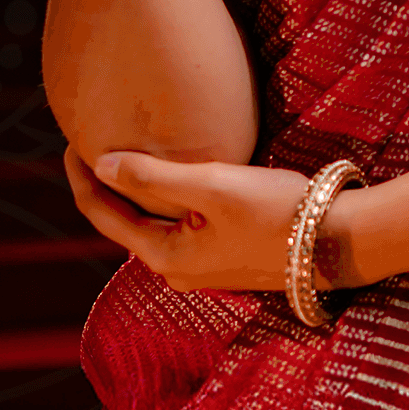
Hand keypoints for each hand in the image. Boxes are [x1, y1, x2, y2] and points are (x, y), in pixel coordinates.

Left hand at [64, 146, 330, 293]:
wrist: (340, 243)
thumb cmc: (277, 212)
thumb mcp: (212, 185)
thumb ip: (153, 175)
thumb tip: (100, 163)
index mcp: (165, 258)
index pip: (103, 215)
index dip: (82, 176)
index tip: (69, 139)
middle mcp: (178, 270)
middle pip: (123, 221)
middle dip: (102, 184)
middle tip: (87, 139)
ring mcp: (202, 265)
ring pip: (151, 222)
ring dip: (133, 190)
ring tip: (120, 150)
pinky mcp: (224, 254)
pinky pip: (176, 223)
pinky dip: (161, 197)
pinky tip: (168, 171)